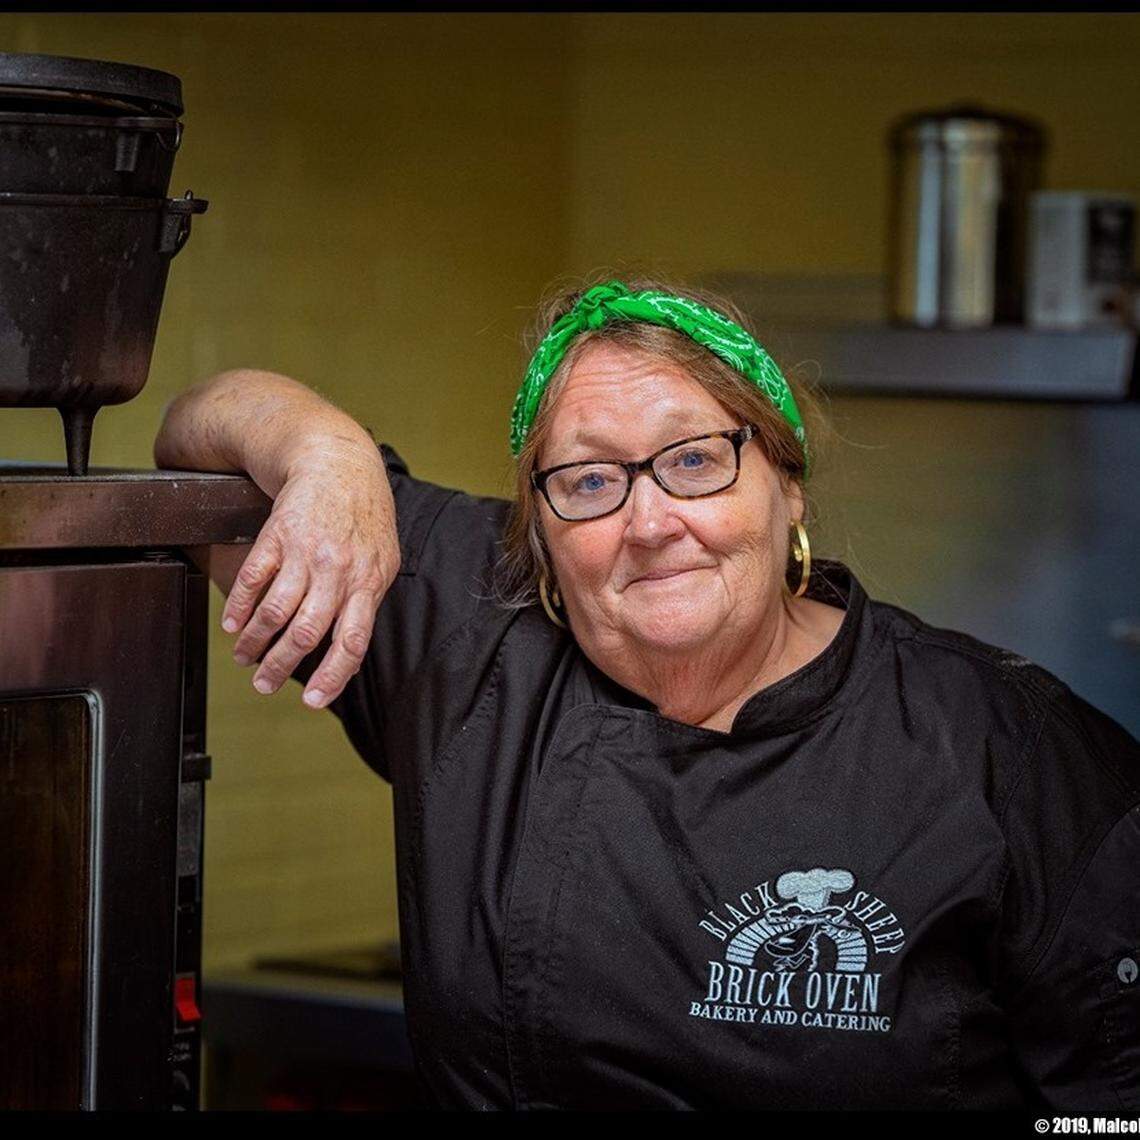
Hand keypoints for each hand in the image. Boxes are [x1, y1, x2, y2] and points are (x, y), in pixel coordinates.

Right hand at [221, 445, 398, 707]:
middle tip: (262, 684)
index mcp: (367, 583)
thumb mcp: (382, 561)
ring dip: (254, 642)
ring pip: (275, 610)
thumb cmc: (363, 518)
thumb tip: (348, 653)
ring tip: (244, 657)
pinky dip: (240, 607)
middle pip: (306, 632)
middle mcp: (337, 571)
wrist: (339, 464)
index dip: (332, 675)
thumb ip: (366, 602)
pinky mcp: (277, 535)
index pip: (351, 641)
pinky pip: (254, 579)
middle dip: (280, 666)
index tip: (312, 700)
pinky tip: (233, 625)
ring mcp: (306, 553)